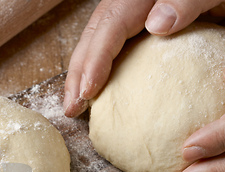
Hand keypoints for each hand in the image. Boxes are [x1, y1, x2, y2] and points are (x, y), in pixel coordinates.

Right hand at [63, 0, 224, 116]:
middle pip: (94, 35)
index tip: (87, 92)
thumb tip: (155, 24)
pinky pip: (112, 45)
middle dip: (78, 73)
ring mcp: (134, 11)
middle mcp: (132, 2)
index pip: (111, 26)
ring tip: (75, 104)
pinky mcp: (140, 22)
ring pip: (98, 40)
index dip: (95, 60)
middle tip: (69, 108)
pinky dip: (100, 68)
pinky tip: (98, 89)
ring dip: (83, 73)